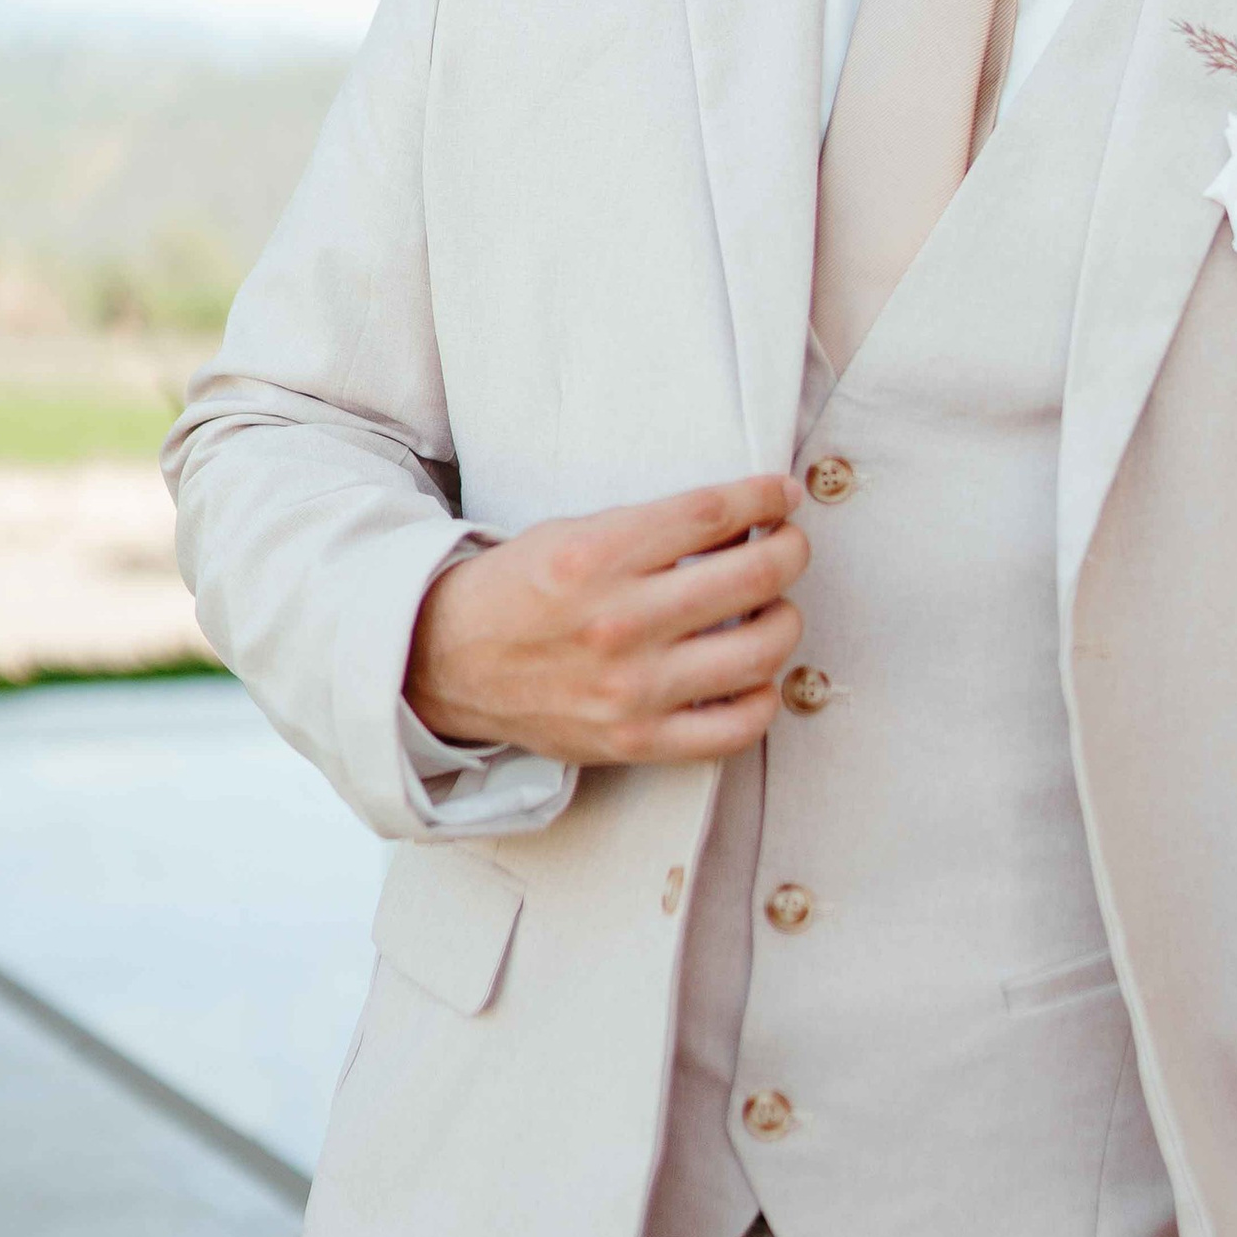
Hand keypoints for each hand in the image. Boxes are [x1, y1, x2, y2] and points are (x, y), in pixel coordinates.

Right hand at [406, 476, 808, 770]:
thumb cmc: (519, 592)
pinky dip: (763, 699)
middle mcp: (619, 622)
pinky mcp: (636, 740)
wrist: (446, 664)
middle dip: (791, 551)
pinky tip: (755, 676)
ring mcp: (631, 688)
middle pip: (754, 575)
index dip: (767, 498)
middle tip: (789, 546)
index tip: (784, 496)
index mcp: (597, 557)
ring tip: (775, 609)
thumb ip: (653, 530)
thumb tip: (746, 520)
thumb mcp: (573, 533)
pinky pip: (735, 728)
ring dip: (786, 620)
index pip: (713, 514)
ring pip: (760, 650)